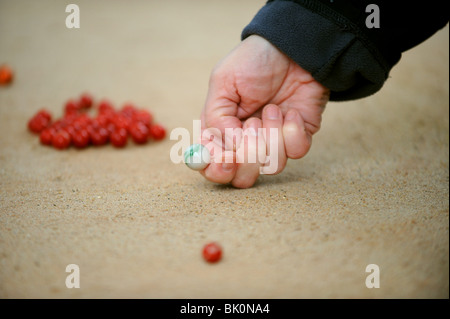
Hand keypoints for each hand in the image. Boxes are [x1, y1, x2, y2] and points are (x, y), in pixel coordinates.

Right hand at [200, 35, 329, 187]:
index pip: (212, 167)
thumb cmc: (253, 61)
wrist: (293, 47)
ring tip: (271, 109)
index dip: (216, 170)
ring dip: (271, 136)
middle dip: (248, 158)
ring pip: (271, 167)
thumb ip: (216, 118)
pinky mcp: (297, 138)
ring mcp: (272, 143)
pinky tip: (290, 111)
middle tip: (251, 128)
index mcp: (220, 131)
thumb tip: (228, 150)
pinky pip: (296, 152)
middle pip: (241, 178)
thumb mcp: (223, 82)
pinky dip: (292, 130)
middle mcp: (245, 143)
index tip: (225, 159)